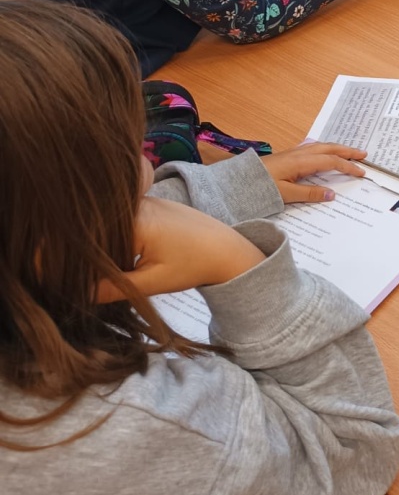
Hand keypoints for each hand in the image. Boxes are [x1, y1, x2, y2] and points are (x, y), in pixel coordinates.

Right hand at [98, 198, 263, 302]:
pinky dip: (121, 239)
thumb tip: (77, 294)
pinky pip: (122, 221)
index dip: (85, 264)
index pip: (91, 241)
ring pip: (109, 227)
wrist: (226, 248)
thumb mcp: (151, 283)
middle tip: (110, 275)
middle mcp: (134, 203)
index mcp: (133, 219)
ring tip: (126, 265)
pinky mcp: (148, 204)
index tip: (90, 282)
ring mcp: (141, 200)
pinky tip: (132, 255)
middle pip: (98, 231)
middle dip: (97, 256)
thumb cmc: (193, 264)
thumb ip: (112, 289)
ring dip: (110, 248)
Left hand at [260, 143, 367, 202]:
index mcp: (301, 162)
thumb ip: (309, 193)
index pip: (331, 162)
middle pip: (329, 148)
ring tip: (349, 152)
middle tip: (363, 154)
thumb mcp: (285, 194)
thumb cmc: (258, 186)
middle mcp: (299, 154)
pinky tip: (324, 152)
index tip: (361, 172)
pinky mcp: (287, 156)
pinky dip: (324, 149)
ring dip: (337, 148)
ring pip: (320, 146)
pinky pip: (312, 148)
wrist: (238, 179)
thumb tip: (332, 194)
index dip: (347, 166)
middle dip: (347, 151)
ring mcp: (293, 153)